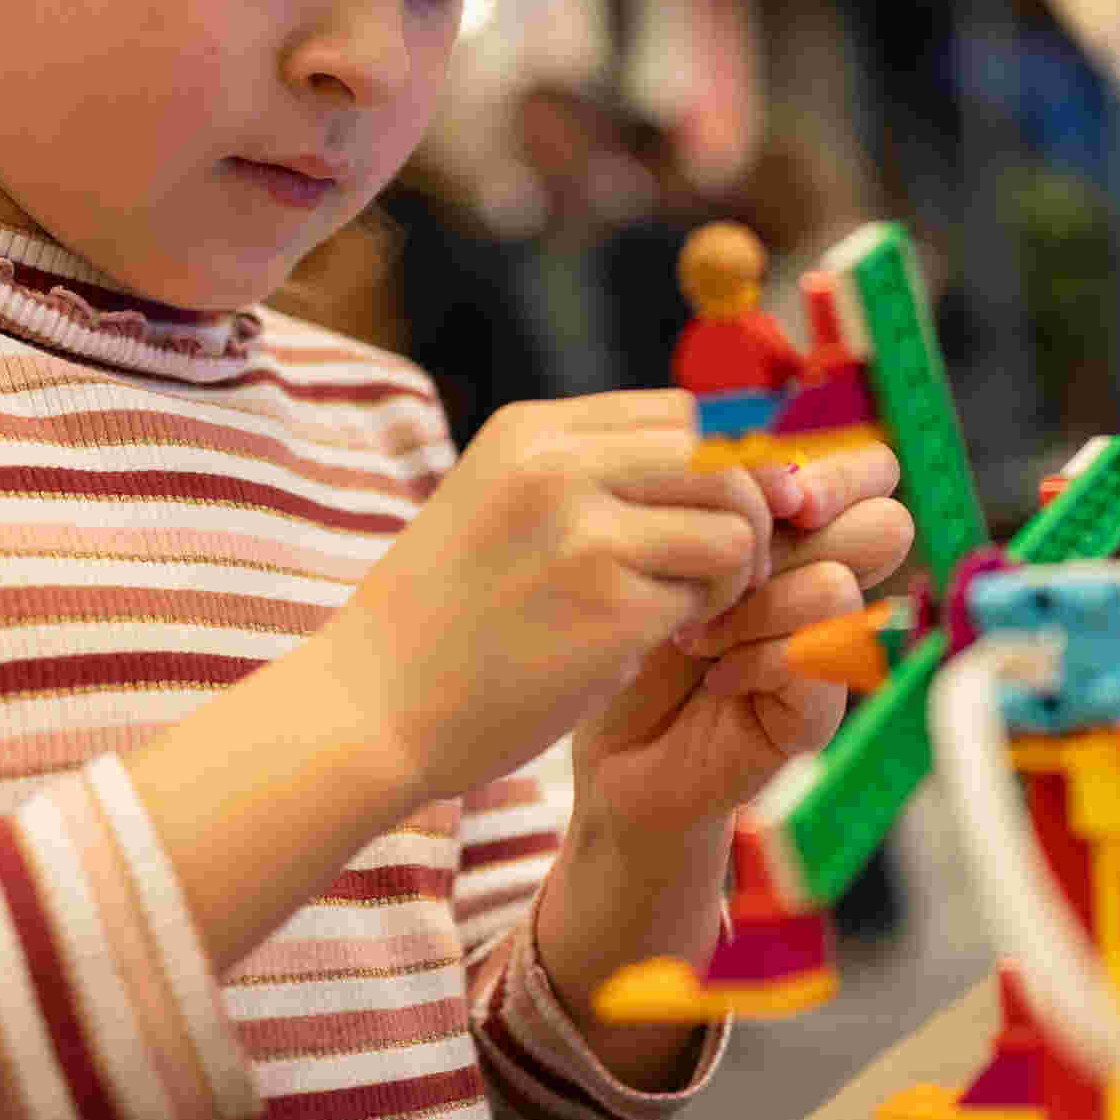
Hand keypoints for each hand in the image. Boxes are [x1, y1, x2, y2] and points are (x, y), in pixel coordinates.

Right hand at [322, 391, 781, 813]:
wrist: (372, 707)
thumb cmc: (444, 615)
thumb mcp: (499, 501)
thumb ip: (591, 471)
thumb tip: (726, 457)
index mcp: (532, 432)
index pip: (681, 413)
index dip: (725, 462)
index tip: (722, 512)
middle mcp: (560, 468)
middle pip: (721, 458)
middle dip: (748, 512)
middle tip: (724, 570)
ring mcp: (587, 537)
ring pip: (734, 524)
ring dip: (732, 572)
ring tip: (690, 608)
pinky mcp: (612, 611)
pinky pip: (709, 595)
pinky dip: (704, 621)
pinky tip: (664, 643)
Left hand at [570, 442, 912, 838]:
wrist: (607, 748)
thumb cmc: (629, 638)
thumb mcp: (666, 548)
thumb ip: (722, 499)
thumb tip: (770, 463)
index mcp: (800, 528)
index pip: (870, 469)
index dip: (833, 469)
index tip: (769, 492)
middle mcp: (826, 579)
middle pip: (886, 522)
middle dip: (808, 527)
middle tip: (739, 555)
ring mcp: (828, 647)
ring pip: (838, 583)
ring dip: (754, 603)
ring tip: (693, 631)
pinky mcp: (818, 711)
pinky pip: (814, 657)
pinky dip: (752, 660)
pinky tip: (712, 676)